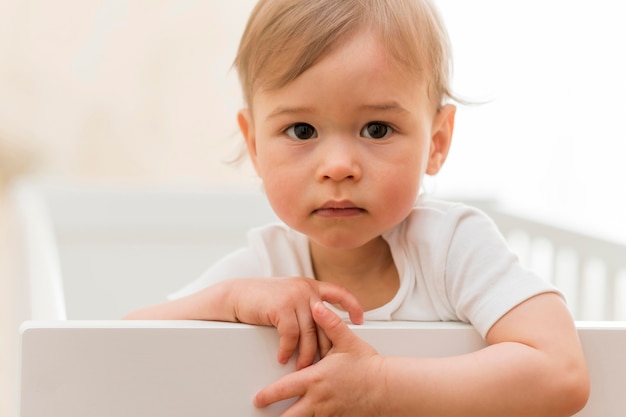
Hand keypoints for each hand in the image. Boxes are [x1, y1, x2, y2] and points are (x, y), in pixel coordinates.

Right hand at [225, 278, 363, 369]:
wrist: (236, 295)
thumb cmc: (262, 300)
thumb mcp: (289, 296)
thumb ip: (306, 305)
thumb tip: (322, 327)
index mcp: (311, 285)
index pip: (339, 292)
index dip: (353, 305)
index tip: (360, 321)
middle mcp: (306, 289)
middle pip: (325, 323)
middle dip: (326, 347)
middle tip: (325, 365)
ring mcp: (295, 296)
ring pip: (309, 334)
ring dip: (306, 355)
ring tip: (302, 368)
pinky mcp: (282, 307)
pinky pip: (291, 336)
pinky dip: (288, 350)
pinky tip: (284, 358)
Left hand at [254, 302, 383, 416]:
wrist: (388, 388)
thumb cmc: (368, 366)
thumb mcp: (348, 341)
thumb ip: (330, 322)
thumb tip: (316, 307)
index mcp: (316, 379)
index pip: (285, 389)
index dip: (268, 395)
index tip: (257, 398)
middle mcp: (319, 399)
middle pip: (290, 416)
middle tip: (262, 416)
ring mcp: (328, 412)